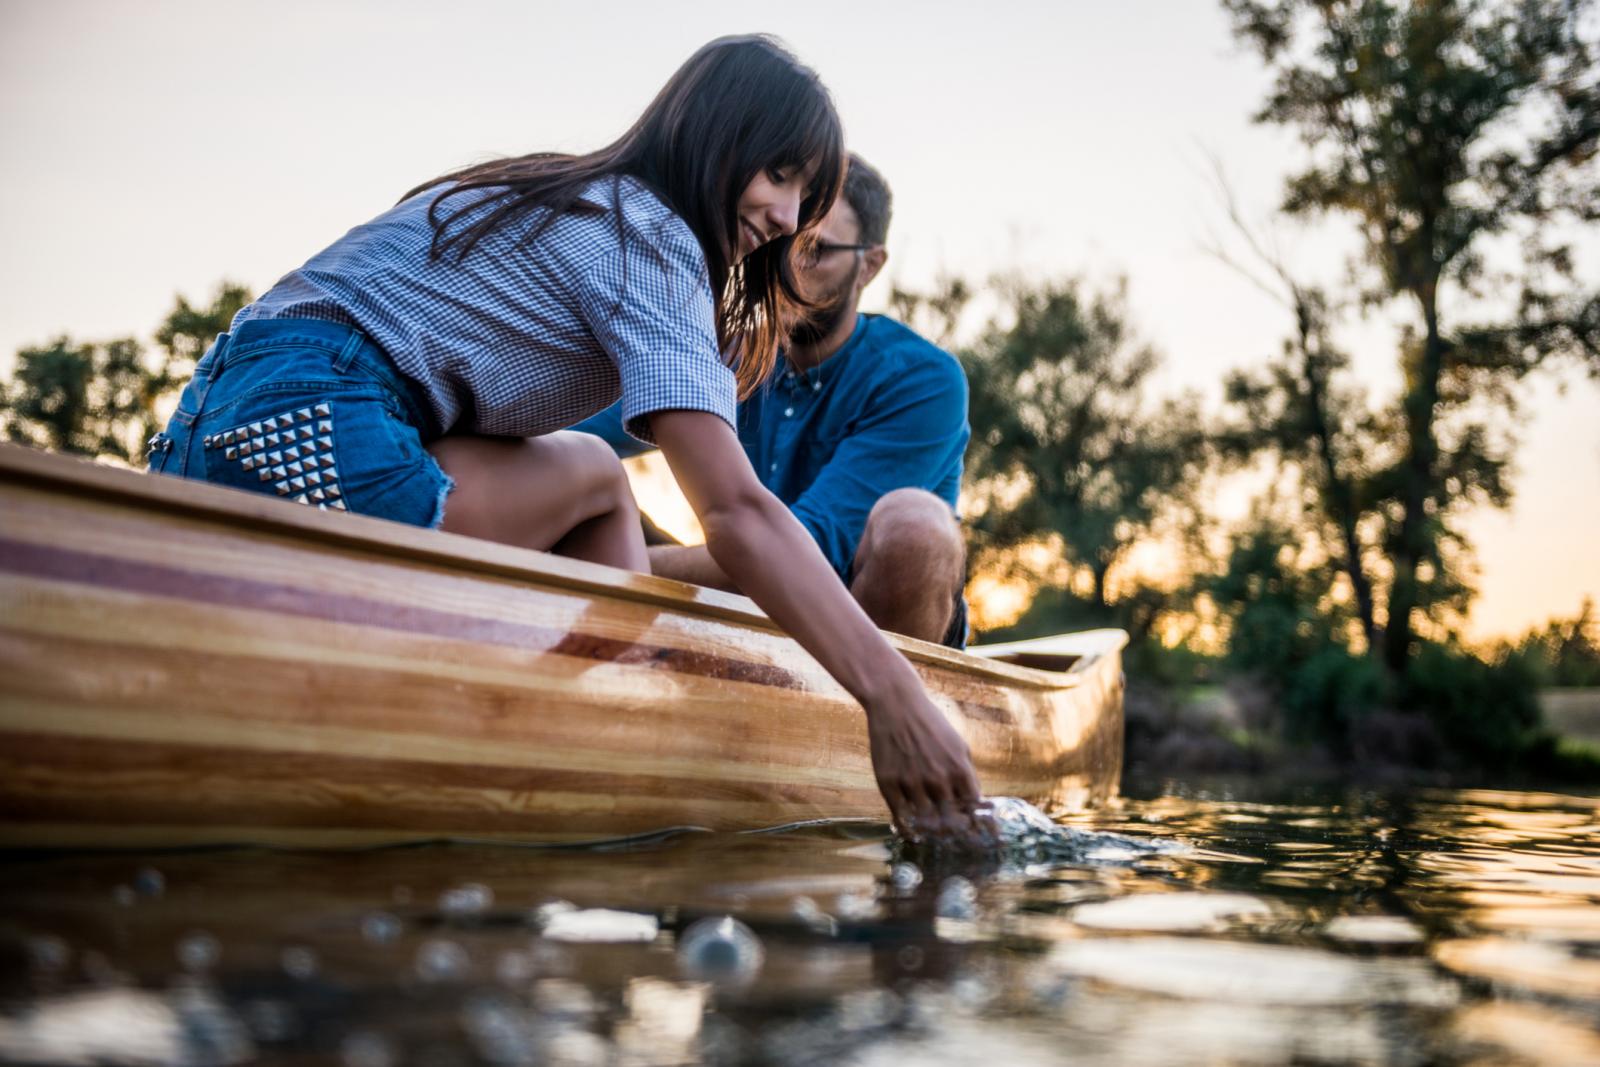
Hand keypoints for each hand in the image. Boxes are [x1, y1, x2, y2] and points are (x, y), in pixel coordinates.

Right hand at [864, 685, 991, 848]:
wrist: (896, 703)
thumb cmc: (930, 723)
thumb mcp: (958, 745)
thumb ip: (967, 774)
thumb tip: (975, 803)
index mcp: (959, 768)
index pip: (974, 809)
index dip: (979, 827)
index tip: (981, 839)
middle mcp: (937, 778)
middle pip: (951, 822)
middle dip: (955, 835)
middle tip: (955, 843)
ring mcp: (911, 782)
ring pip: (926, 823)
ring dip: (932, 833)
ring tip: (934, 838)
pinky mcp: (888, 783)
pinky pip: (900, 817)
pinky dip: (908, 830)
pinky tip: (912, 833)